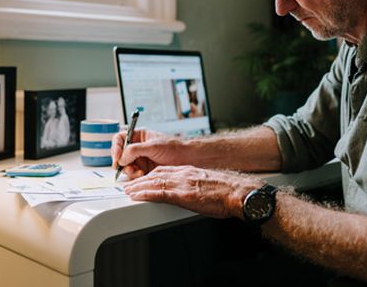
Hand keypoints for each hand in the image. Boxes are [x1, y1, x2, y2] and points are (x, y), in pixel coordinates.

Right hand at [112, 128, 182, 178]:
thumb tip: (121, 158)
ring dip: (129, 170)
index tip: (117, 156)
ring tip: (138, 171)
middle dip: (121, 161)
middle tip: (124, 166)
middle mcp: (137, 148)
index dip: (116, 147)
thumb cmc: (174, 148)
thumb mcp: (152, 146)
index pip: (120, 139)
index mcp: (139, 136)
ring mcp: (140, 159)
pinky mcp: (144, 170)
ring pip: (125, 166)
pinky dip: (135, 175)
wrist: (187, 160)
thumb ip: (134, 150)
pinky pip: (133, 174)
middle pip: (120, 154)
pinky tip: (142, 174)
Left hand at [123, 165, 261, 218]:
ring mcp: (182, 184)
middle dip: (141, 179)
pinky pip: (159, 193)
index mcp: (190, 172)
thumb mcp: (209, 183)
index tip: (143, 178)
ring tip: (128, 191)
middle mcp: (184, 174)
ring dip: (138, 186)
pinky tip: (136, 196)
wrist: (238, 192)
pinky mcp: (183, 195)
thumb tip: (194, 193)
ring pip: (154, 182)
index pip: (166, 170)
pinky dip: (145, 194)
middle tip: (130, 184)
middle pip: (156, 174)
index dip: (152, 174)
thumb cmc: (228, 191)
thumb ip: (197, 185)